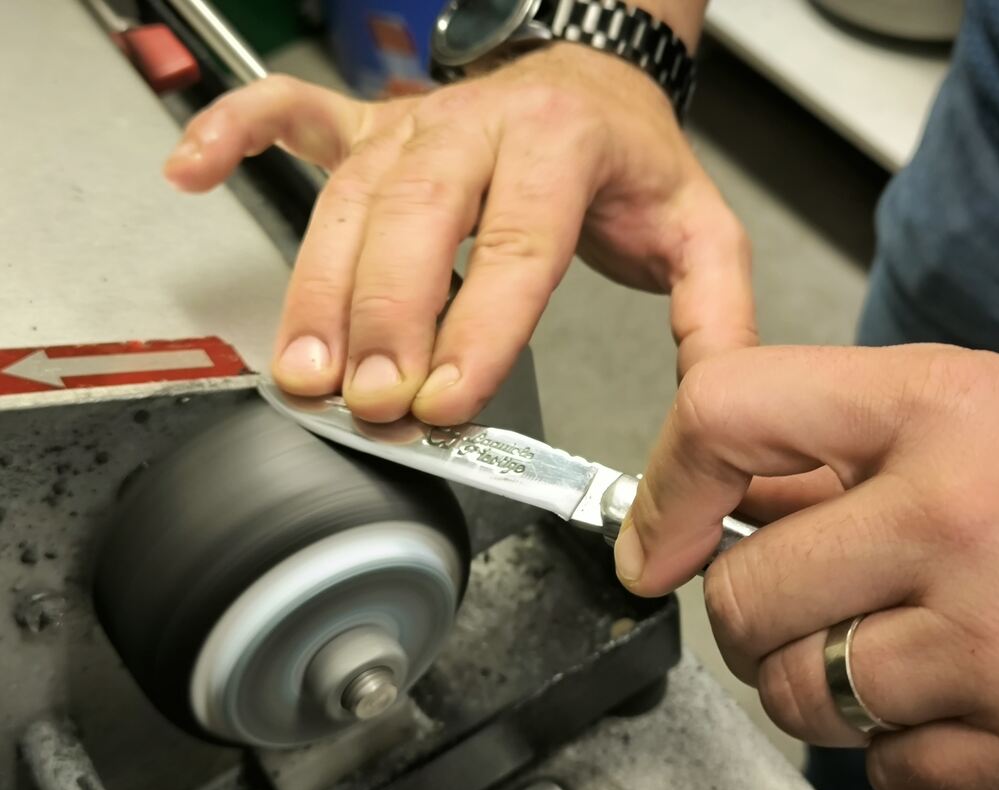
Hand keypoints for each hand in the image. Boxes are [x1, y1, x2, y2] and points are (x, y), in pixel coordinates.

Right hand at [163, 46, 754, 423]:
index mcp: (565, 146)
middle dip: (386, 319)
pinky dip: (236, 134)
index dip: (479, 328)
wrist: (593, 80)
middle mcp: (478, 125)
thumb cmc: (633, 163)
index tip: (445, 401)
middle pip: (417, 220)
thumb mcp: (700, 236)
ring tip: (302, 370)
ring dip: (318, 286)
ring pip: (350, 198)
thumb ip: (714, 320)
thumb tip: (711, 410)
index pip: (519, 245)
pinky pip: (291, 113)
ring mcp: (413, 121)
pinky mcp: (370, 124)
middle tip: (369, 404)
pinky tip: (193, 170)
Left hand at [617, 344, 998, 789]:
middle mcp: (966, 519)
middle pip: (744, 596)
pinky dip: (896, 746)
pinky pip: (882, 771)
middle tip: (800, 597)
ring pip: (800, 696)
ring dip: (817, 679)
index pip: (727, 414)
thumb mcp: (977, 410)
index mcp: (943, 407)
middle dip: (752, 609)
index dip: (667, 483)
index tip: (656, 536)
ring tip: (889, 639)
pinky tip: (958, 691)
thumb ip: (844, 446)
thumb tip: (714, 501)